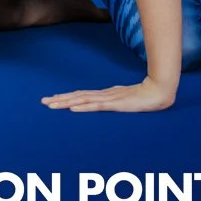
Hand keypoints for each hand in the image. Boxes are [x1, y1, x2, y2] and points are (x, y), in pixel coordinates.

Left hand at [41, 77, 174, 112]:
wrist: (157, 92)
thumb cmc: (141, 96)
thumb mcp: (123, 99)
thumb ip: (112, 100)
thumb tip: (101, 102)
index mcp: (103, 95)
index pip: (80, 96)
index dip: (65, 97)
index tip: (51, 99)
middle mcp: (102, 95)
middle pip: (76, 97)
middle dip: (59, 99)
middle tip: (43, 102)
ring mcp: (108, 99)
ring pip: (82, 101)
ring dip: (66, 103)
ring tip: (51, 105)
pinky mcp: (115, 104)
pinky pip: (96, 106)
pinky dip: (83, 107)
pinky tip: (72, 109)